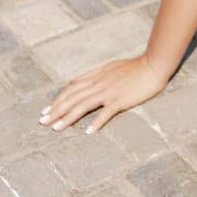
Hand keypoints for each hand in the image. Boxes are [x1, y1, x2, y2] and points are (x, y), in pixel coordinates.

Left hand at [39, 54, 168, 133]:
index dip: (57, 100)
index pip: (71, 89)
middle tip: (42, 122)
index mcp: (96, 76)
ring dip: (68, 118)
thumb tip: (74, 81)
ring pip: (83, 105)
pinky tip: (88, 132)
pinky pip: (106, 113)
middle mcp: (99, 84)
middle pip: (73, 98)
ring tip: (56, 128)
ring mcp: (109, 92)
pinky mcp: (121, 100)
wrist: (153, 65)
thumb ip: (92, 75)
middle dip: (56, 110)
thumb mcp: (109, 67)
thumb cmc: (134, 67)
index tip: (46, 110)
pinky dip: (96, 122)